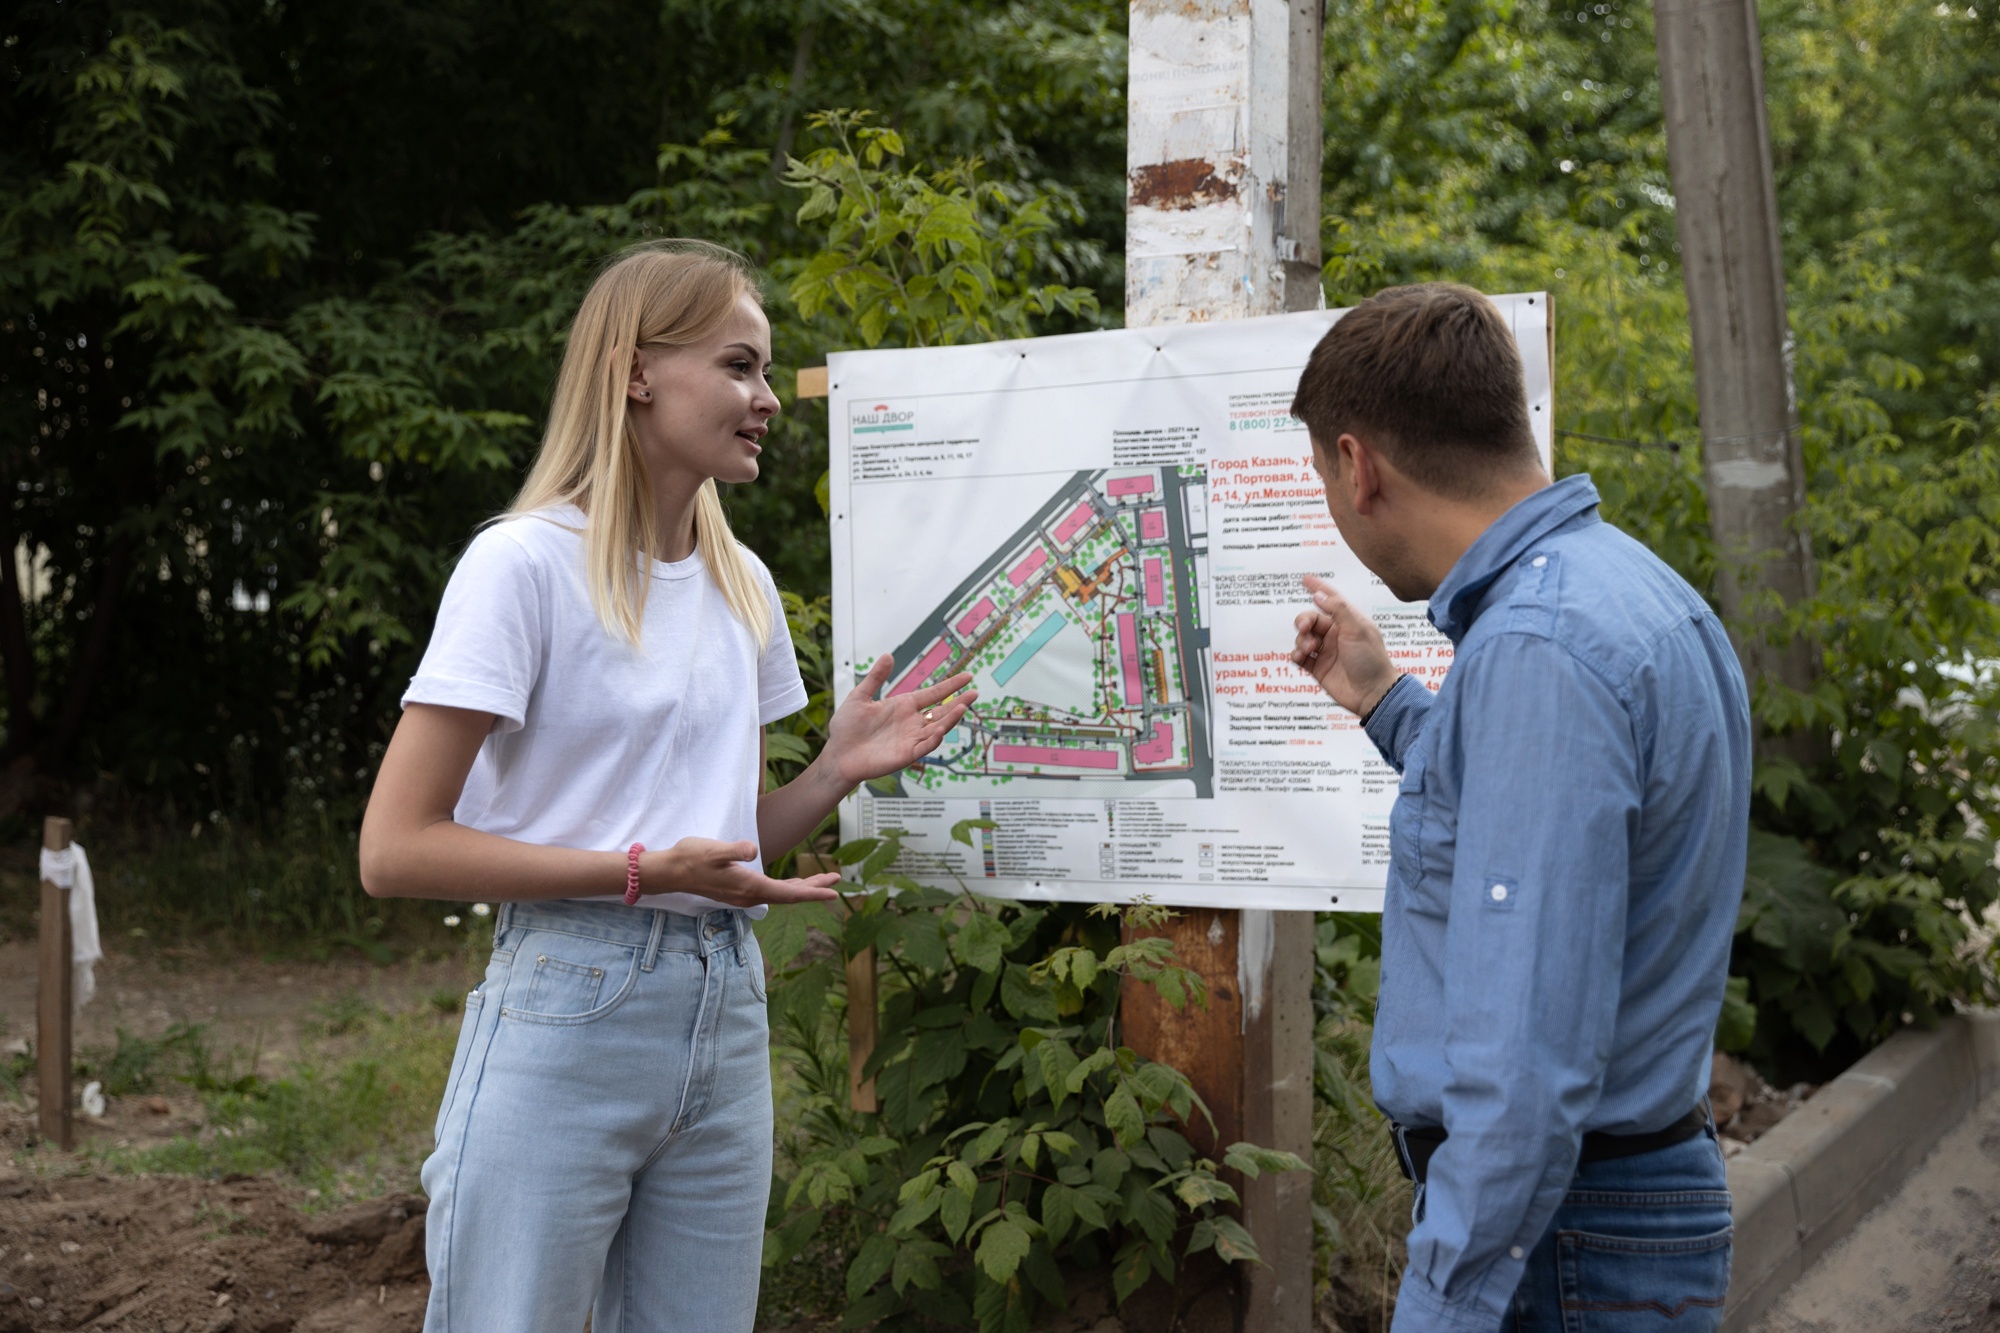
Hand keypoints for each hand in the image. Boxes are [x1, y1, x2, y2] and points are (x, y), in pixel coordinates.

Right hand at [648, 837, 841, 905]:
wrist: (670, 871)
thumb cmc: (692, 857)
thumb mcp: (713, 849)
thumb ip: (734, 850)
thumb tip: (753, 850)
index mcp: (750, 886)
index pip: (789, 893)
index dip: (813, 892)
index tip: (834, 891)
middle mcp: (749, 895)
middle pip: (790, 895)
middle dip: (814, 888)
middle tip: (836, 880)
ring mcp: (744, 895)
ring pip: (781, 894)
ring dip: (802, 888)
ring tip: (822, 881)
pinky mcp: (738, 890)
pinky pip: (770, 892)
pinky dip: (787, 888)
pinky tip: (791, 884)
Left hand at [822, 654, 977, 785]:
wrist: (838, 753)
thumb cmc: (847, 727)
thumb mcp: (860, 696)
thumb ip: (875, 678)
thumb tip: (888, 655)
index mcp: (903, 706)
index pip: (933, 694)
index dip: (950, 686)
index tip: (968, 677)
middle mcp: (911, 722)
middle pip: (941, 711)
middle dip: (959, 703)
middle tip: (974, 693)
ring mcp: (910, 739)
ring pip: (937, 728)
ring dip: (950, 719)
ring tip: (962, 707)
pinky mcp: (905, 755)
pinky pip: (924, 746)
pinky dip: (934, 738)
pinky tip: (940, 729)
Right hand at [1291, 574, 1400, 716]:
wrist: (1372, 693)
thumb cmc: (1371, 660)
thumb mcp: (1357, 629)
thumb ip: (1338, 609)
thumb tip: (1319, 595)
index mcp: (1349, 621)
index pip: (1331, 600)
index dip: (1319, 588)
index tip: (1305, 579)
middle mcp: (1336, 634)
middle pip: (1311, 619)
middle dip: (1303, 620)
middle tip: (1304, 628)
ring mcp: (1326, 651)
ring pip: (1303, 637)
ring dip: (1301, 639)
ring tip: (1310, 648)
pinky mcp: (1318, 668)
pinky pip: (1299, 656)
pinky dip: (1296, 654)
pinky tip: (1301, 656)